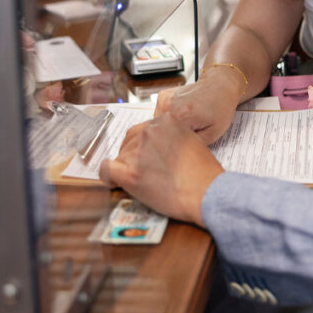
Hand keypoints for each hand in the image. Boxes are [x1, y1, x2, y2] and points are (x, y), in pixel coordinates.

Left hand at [99, 113, 223, 225]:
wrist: (206, 192)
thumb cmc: (203, 172)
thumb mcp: (192, 140)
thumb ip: (172, 136)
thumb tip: (159, 147)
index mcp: (165, 120)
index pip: (141, 130)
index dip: (141, 145)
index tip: (144, 156)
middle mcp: (148, 131)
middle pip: (129, 142)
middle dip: (132, 156)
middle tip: (142, 170)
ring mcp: (138, 151)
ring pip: (120, 157)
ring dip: (126, 168)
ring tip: (141, 182)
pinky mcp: (130, 173)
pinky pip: (107, 171)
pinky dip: (107, 177)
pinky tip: (114, 182)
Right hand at [155, 76, 237, 145]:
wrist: (220, 86)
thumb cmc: (220, 107)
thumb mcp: (213, 134)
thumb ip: (192, 145)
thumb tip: (178, 153)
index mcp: (181, 115)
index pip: (169, 141)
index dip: (177, 146)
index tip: (186, 145)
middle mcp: (169, 106)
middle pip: (162, 133)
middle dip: (173, 137)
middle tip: (189, 133)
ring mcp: (164, 100)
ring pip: (159, 125)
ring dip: (169, 128)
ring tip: (187, 123)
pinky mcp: (162, 97)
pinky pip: (160, 115)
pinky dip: (169, 119)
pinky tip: (182, 116)